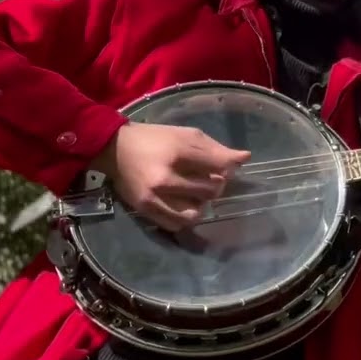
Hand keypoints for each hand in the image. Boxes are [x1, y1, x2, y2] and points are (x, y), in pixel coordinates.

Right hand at [90, 123, 251, 231]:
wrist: (114, 149)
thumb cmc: (155, 139)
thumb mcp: (186, 135)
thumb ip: (215, 148)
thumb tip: (245, 158)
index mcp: (177, 152)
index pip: (219, 166)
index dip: (229, 167)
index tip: (225, 167)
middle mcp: (165, 178)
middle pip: (210, 191)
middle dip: (215, 185)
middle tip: (208, 179)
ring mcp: (153, 197)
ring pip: (195, 212)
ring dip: (201, 204)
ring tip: (196, 194)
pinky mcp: (144, 210)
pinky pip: (175, 224)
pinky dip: (185, 216)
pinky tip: (183, 204)